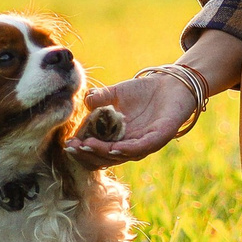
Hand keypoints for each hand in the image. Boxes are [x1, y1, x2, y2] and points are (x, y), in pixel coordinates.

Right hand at [66, 72, 198, 167]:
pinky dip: (126, 150)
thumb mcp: (116, 93)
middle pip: (106, 158)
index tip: (68, 143)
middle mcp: (130, 145)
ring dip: (102, 152)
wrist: (173, 83)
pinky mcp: (160, 137)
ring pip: (121, 155)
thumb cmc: (144, 91)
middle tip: (73, 147)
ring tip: (86, 146)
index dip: (82, 149)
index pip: (97, 150)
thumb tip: (84, 102)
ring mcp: (145, 143)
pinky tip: (113, 147)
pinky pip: (141, 148)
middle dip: (88, 154)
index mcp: (118, 138)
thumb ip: (99, 98)